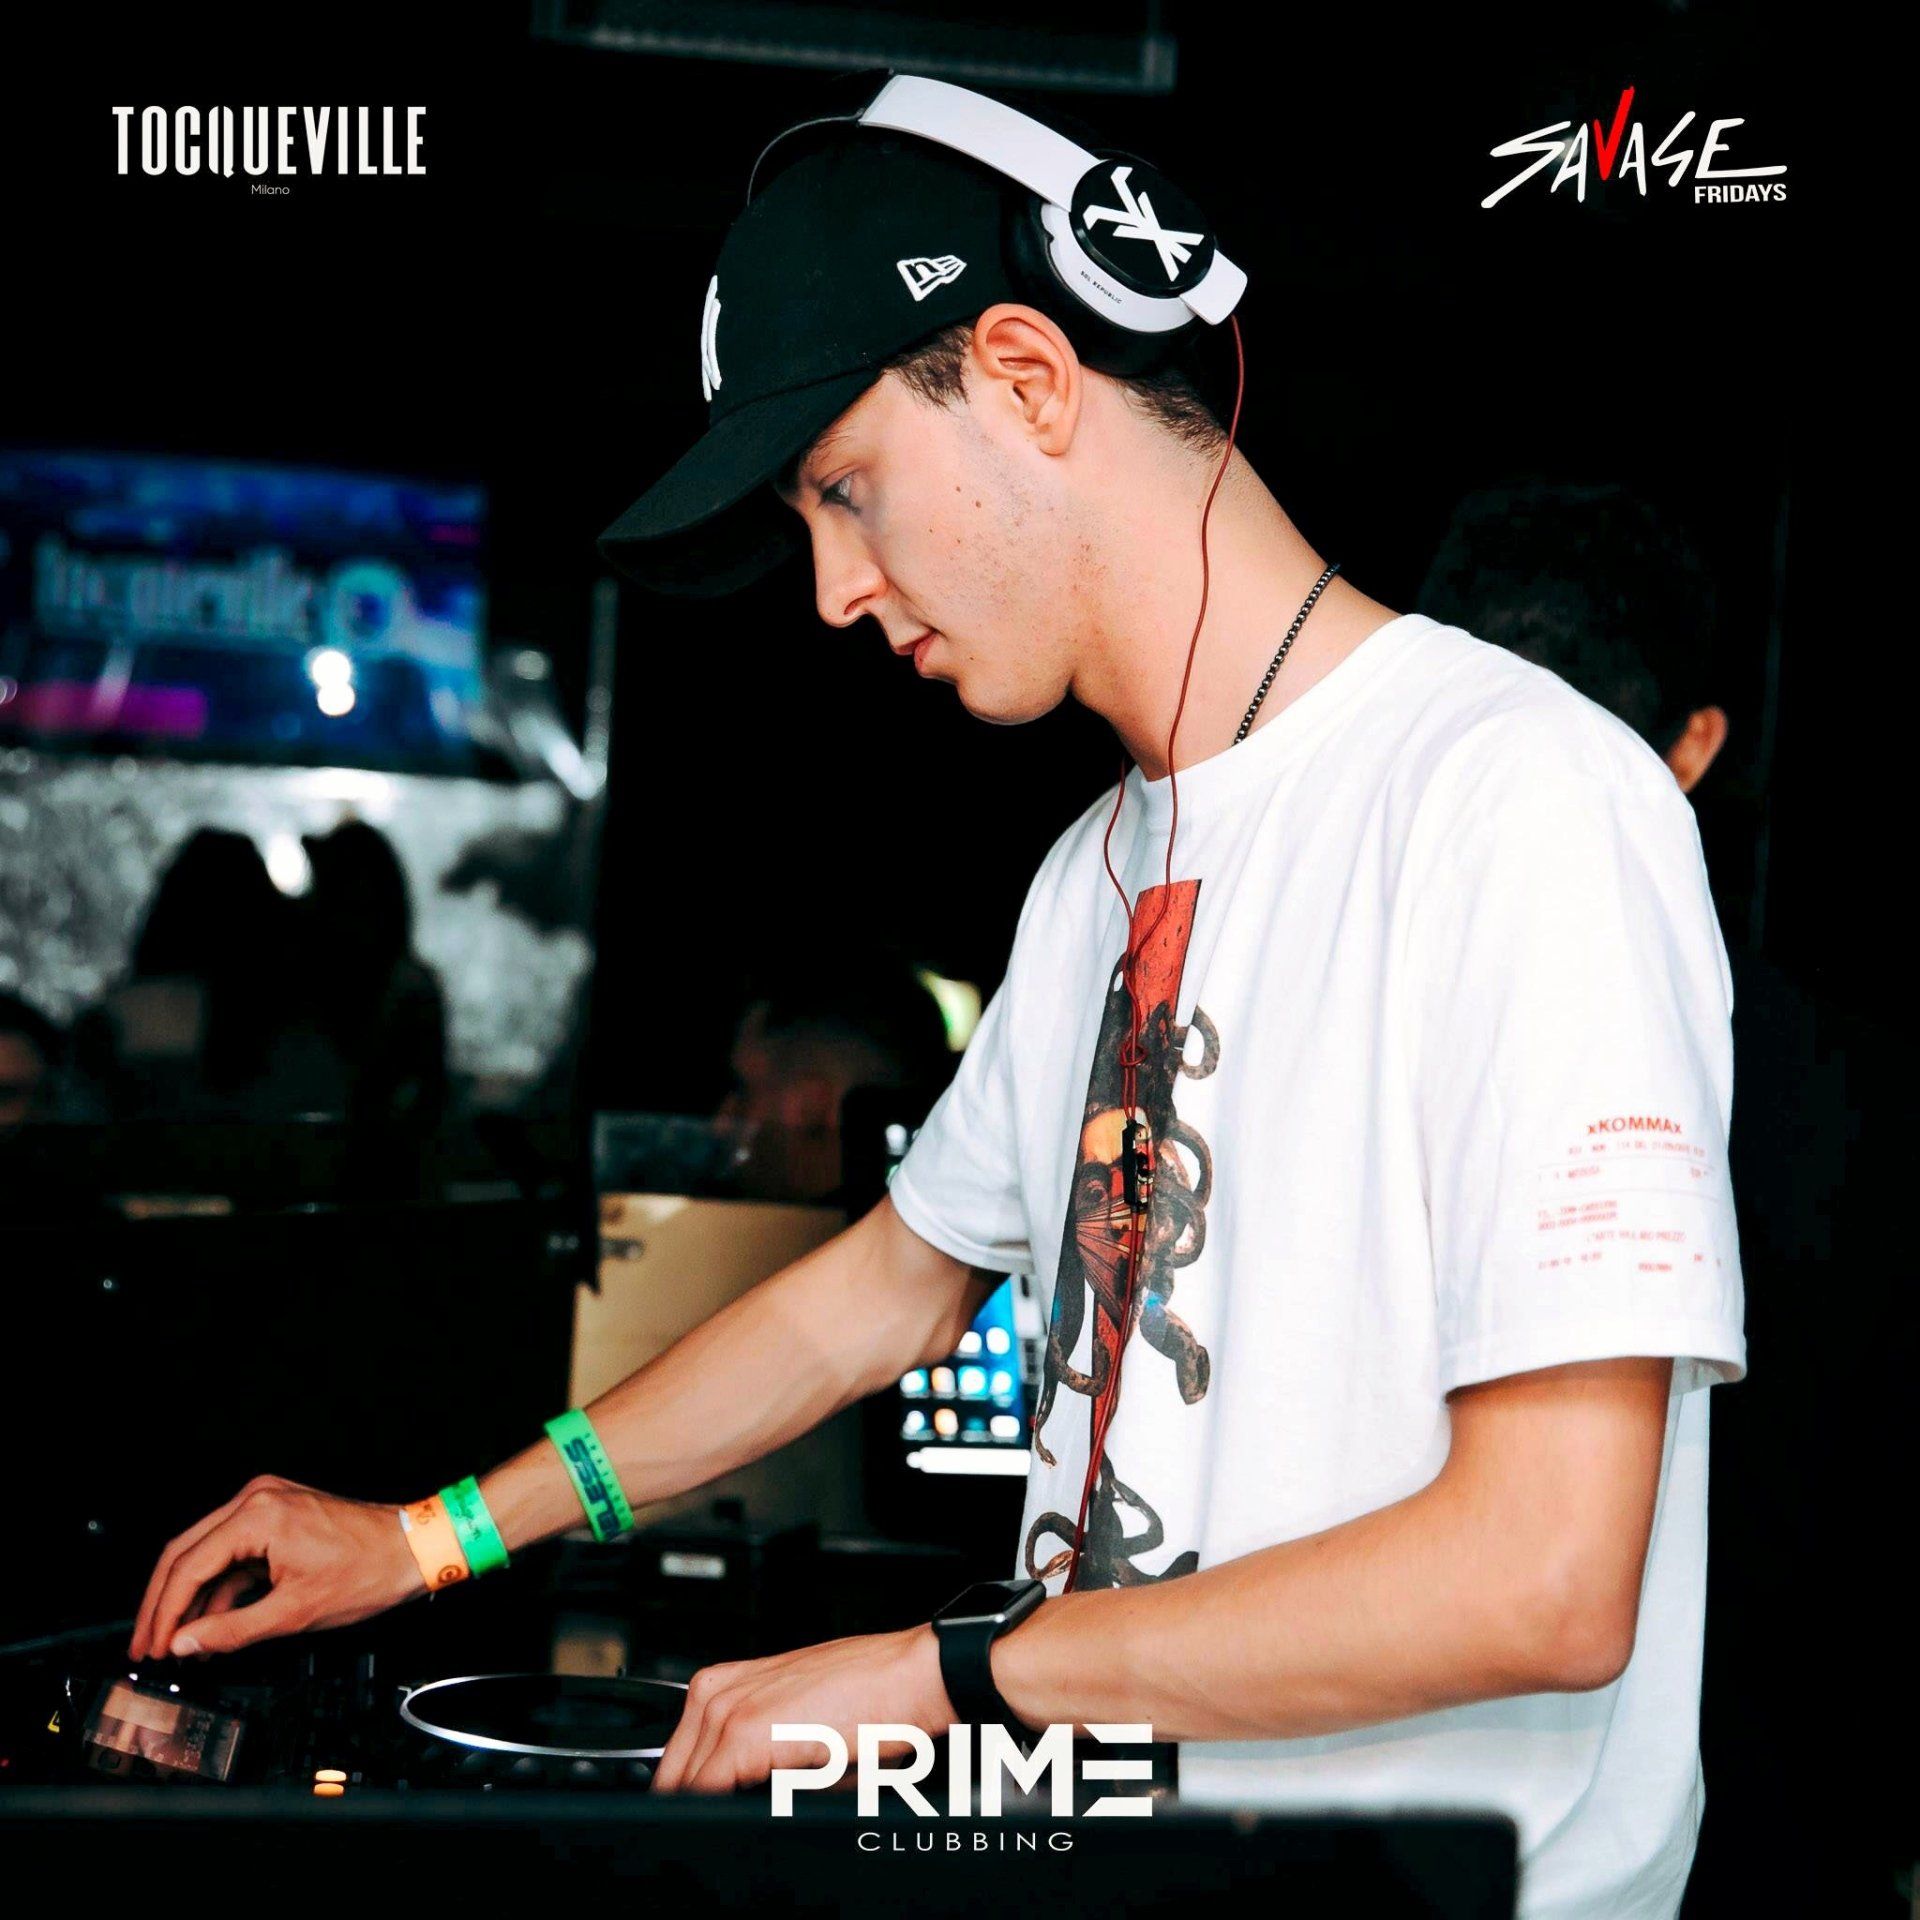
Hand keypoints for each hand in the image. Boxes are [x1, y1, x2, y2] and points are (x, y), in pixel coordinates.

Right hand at [128, 1474, 424, 1661]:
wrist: (413, 1549)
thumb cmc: (368, 1572)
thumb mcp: (294, 1613)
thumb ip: (231, 1631)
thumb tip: (185, 1642)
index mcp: (258, 1516)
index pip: (188, 1566)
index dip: (162, 1614)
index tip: (148, 1646)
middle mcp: (257, 1499)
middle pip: (186, 1553)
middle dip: (163, 1604)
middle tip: (145, 1644)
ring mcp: (268, 1504)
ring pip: (207, 1553)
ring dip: (191, 1598)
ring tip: (178, 1643)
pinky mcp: (278, 1516)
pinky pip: (234, 1553)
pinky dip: (221, 1587)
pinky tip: (211, 1623)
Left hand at [652, 1624, 955, 1795]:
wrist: (908, 1679)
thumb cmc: (868, 1699)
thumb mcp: (794, 1724)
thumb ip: (752, 1756)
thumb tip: (733, 1799)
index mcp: (722, 1686)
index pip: (676, 1761)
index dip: (687, 1795)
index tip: (706, 1815)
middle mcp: (717, 1692)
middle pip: (673, 1775)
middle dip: (696, 1804)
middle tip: (742, 1815)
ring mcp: (727, 1709)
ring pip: (685, 1786)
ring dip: (714, 1807)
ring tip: (770, 1804)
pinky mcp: (744, 1731)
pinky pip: (705, 1791)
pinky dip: (721, 1811)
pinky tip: (755, 1809)